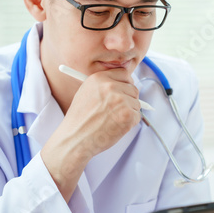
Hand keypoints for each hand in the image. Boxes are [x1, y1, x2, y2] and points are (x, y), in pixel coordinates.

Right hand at [41, 68, 140, 200]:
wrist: (75, 139)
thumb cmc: (79, 119)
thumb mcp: (85, 92)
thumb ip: (103, 85)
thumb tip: (123, 84)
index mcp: (99, 78)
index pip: (124, 73)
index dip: (125, 83)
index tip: (124, 90)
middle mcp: (111, 87)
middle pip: (133, 88)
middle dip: (129, 98)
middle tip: (118, 109)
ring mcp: (121, 101)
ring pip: (137, 103)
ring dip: (129, 111)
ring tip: (112, 119)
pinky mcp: (128, 115)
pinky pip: (137, 116)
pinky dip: (130, 122)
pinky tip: (116, 126)